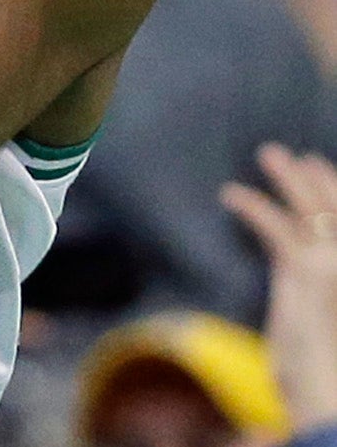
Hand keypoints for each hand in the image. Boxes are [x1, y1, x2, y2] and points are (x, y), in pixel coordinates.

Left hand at [223, 144, 336, 431]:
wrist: (333, 404)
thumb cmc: (326, 382)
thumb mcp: (317, 328)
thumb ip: (309, 295)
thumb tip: (296, 280)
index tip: (323, 168)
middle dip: (321, 179)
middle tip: (299, 156)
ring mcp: (336, 268)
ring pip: (313, 208)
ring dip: (289, 178)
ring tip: (269, 154)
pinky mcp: (306, 274)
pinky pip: (277, 226)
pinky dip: (252, 206)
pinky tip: (232, 195)